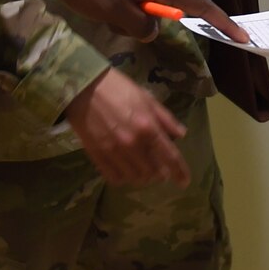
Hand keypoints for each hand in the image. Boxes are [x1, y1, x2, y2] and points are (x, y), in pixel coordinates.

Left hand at [43, 0, 249, 43]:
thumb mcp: (112, 11)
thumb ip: (139, 25)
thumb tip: (153, 29)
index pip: (199, 5)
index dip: (221, 22)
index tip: (242, 37)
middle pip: (169, 6)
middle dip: (150, 22)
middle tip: (114, 20)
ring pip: (148, 2)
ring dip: (130, 15)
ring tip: (99, 8)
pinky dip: (123, 5)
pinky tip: (97, 0)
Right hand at [65, 70, 189, 185]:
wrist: (83, 87)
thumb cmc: (118, 88)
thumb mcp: (146, 98)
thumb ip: (165, 118)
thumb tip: (181, 134)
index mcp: (148, 127)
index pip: (170, 156)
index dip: (180, 172)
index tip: (185, 182)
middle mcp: (133, 144)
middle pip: (153, 172)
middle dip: (160, 174)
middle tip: (160, 170)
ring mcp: (114, 152)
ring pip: (135, 178)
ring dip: (143, 177)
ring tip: (144, 171)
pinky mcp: (97, 156)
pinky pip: (114, 178)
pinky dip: (123, 178)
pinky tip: (125, 171)